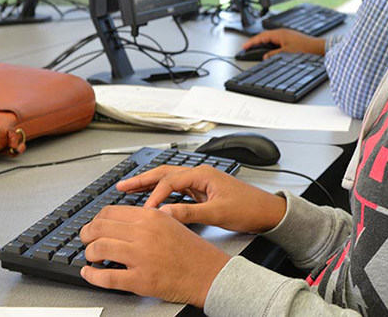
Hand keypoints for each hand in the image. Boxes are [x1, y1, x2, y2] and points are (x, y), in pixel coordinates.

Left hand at [79, 205, 229, 306]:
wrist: (209, 274)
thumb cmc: (192, 251)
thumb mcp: (171, 223)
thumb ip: (146, 220)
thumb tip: (119, 222)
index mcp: (151, 216)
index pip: (110, 211)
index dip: (96, 219)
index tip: (94, 226)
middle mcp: (144, 233)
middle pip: (100, 227)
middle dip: (86, 234)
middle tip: (86, 240)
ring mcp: (141, 257)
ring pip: (99, 249)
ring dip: (89, 253)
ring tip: (90, 256)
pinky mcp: (141, 280)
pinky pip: (107, 277)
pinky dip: (92, 276)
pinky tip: (89, 273)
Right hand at [116, 164, 286, 233]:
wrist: (267, 212)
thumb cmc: (248, 209)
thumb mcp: (217, 213)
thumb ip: (189, 213)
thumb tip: (164, 214)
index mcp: (202, 174)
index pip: (168, 181)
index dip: (153, 196)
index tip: (144, 211)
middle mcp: (200, 174)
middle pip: (164, 174)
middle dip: (141, 180)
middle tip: (120, 186)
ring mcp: (201, 181)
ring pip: (168, 180)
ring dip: (149, 185)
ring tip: (129, 190)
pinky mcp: (203, 191)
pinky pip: (176, 189)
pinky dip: (162, 193)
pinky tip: (153, 200)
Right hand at [242, 29, 324, 56]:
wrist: (316, 47)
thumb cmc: (304, 48)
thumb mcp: (286, 53)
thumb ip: (274, 55)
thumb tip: (265, 57)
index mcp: (279, 34)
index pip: (261, 37)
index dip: (252, 42)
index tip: (244, 47)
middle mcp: (281, 32)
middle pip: (264, 36)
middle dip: (254, 42)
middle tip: (247, 47)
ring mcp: (285, 35)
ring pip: (269, 38)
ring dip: (261, 42)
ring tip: (254, 48)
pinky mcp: (289, 38)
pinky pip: (275, 40)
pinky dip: (268, 44)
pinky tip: (268, 49)